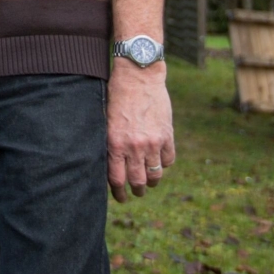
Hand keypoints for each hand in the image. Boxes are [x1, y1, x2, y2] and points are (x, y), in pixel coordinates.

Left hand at [107, 62, 174, 203]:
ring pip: (155, 175)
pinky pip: (168, 160)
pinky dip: (164, 163)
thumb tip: (110, 166)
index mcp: (114, 143)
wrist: (138, 75)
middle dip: (137, 190)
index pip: (116, 180)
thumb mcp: (106, 120)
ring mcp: (152, 142)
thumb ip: (110, 143)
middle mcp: (134, 147)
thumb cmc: (117, 95)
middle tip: (137, 191)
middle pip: (137, 182)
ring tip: (149, 181)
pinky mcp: (167, 135)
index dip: (119, 194)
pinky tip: (159, 161)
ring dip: (152, 181)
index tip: (121, 198)